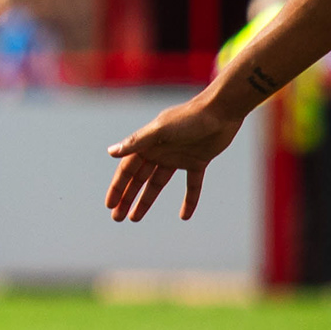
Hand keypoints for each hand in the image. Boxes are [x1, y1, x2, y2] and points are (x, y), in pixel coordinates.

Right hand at [106, 93, 241, 223]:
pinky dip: (189, 200)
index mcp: (147, 144)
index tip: (109, 205)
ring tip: (135, 218)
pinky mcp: (197, 162)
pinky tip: (184, 216)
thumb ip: (136, 142)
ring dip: (147, 200)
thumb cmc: (189, 118)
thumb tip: (111, 152)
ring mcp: (178, 158)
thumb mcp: (160, 130)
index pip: (127, 170)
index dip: (117, 188)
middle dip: (127, 198)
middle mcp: (159, 152)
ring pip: (157, 184)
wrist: (220, 111)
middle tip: (117, 217)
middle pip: (139, 180)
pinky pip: (191, 185)